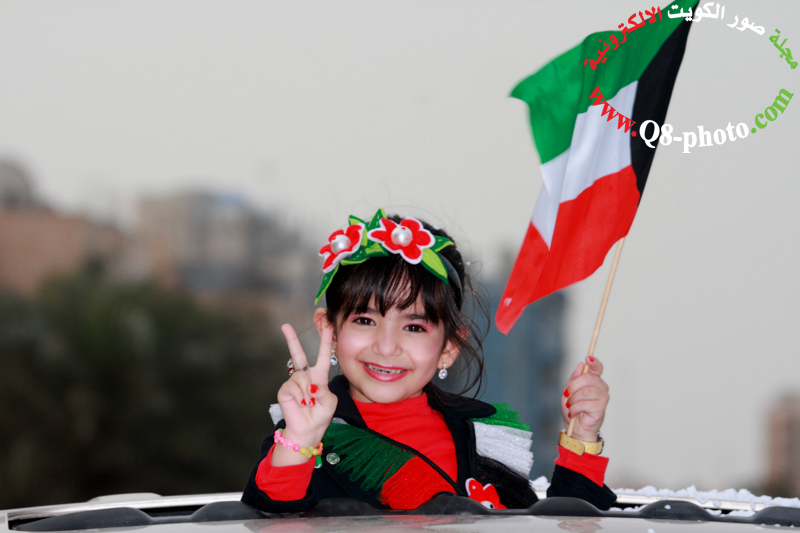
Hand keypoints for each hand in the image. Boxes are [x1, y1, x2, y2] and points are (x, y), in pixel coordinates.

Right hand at [272, 322, 336, 465]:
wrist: (308, 430)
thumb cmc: (320, 415)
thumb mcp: (330, 401)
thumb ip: (323, 390)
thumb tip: (311, 385)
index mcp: (319, 376)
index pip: (323, 355)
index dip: (326, 340)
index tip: (327, 325)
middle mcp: (305, 376)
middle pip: (297, 354)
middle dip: (291, 339)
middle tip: (285, 326)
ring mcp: (293, 382)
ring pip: (302, 378)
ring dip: (308, 394)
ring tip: (309, 403)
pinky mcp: (285, 390)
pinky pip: (294, 387)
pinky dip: (300, 397)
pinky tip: (301, 404)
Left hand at [561, 356, 608, 441]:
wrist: (575, 427)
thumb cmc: (573, 408)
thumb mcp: (568, 391)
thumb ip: (574, 378)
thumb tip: (581, 365)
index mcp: (593, 380)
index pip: (597, 368)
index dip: (594, 362)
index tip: (588, 358)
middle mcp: (600, 387)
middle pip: (588, 378)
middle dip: (573, 387)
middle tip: (567, 395)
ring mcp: (603, 397)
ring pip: (585, 391)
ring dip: (573, 400)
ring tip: (570, 406)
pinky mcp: (601, 407)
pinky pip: (584, 403)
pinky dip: (574, 408)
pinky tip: (573, 412)